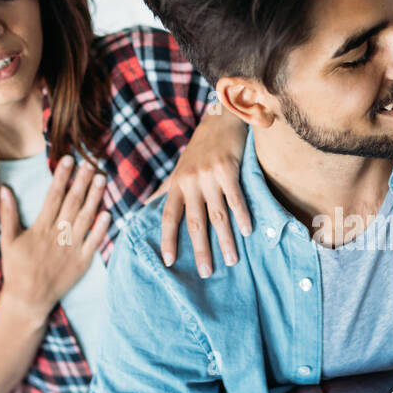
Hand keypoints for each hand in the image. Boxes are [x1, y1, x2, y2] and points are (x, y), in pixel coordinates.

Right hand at [0, 155, 109, 320]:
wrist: (29, 299)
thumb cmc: (17, 268)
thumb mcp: (8, 240)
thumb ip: (8, 214)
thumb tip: (4, 189)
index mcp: (40, 228)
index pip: (53, 196)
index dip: (62, 177)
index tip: (69, 160)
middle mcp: (57, 235)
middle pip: (72, 203)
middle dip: (82, 181)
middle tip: (90, 163)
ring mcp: (72, 248)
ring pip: (86, 218)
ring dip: (95, 198)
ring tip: (101, 179)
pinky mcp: (82, 262)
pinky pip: (94, 242)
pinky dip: (101, 227)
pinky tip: (108, 212)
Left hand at [153, 107, 252, 276]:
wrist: (220, 119)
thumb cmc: (200, 149)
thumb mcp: (179, 169)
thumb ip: (165, 190)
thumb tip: (144, 210)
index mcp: (177, 185)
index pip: (169, 217)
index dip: (168, 240)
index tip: (169, 262)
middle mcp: (190, 182)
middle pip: (194, 222)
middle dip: (200, 249)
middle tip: (205, 273)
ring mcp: (209, 175)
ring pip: (217, 215)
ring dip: (225, 240)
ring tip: (232, 261)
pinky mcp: (228, 169)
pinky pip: (235, 197)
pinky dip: (242, 215)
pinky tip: (247, 232)